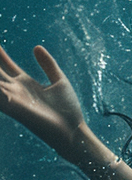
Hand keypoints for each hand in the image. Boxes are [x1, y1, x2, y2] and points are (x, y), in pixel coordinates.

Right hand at [0, 43, 85, 158]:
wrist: (75, 132)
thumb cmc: (69, 111)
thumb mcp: (59, 81)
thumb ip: (48, 65)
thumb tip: (36, 47)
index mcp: (25, 83)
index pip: (5, 64)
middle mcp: (16, 90)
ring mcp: (14, 99)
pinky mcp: (17, 109)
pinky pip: (1, 97)